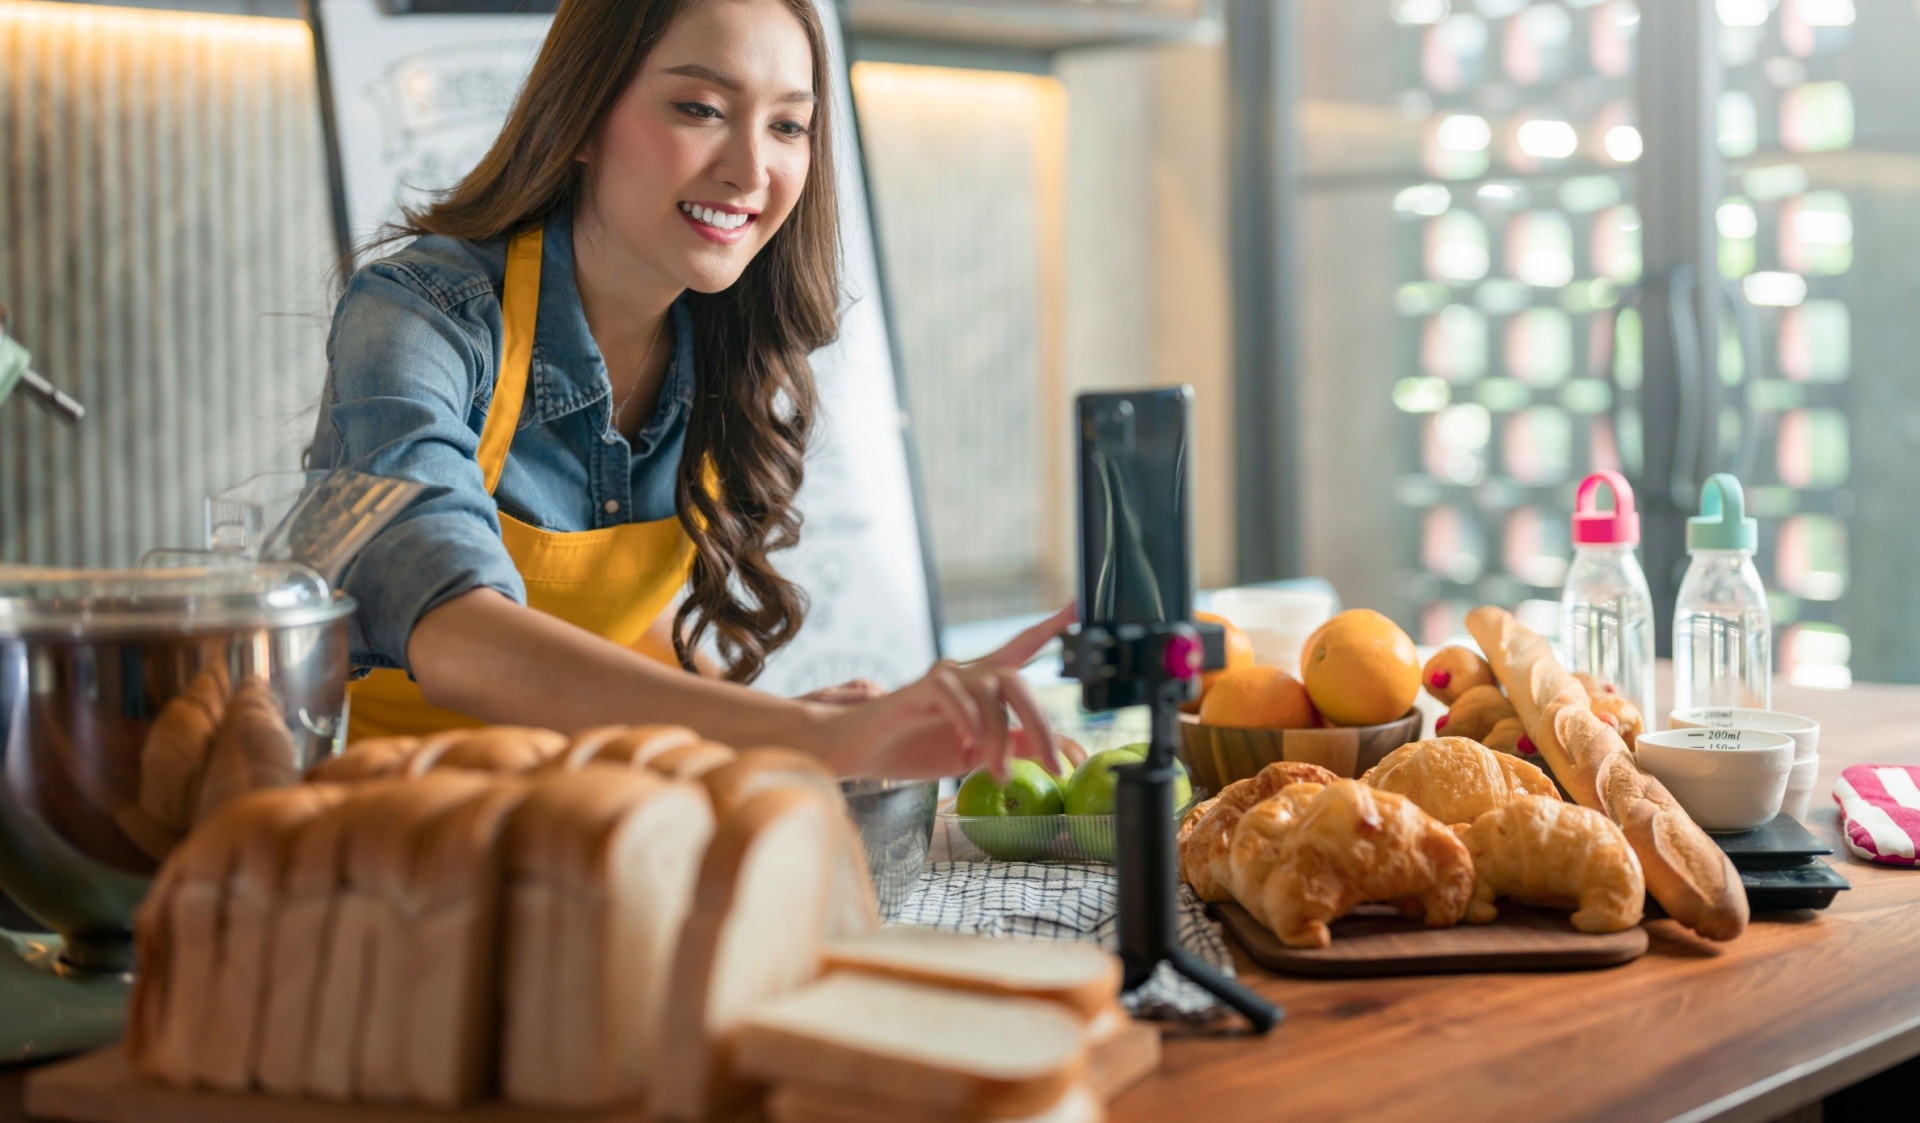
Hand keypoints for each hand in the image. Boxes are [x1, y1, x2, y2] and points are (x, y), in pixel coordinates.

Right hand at [810, 605, 1085, 779]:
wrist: (859, 752)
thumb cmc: (911, 746)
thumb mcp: (972, 755)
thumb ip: (1012, 747)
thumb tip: (1057, 751)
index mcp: (980, 687)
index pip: (1020, 648)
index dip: (1049, 627)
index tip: (1077, 605)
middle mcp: (964, 673)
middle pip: (1017, 679)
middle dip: (1041, 722)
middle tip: (1053, 763)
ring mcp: (942, 678)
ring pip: (991, 690)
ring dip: (1001, 736)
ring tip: (997, 771)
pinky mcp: (918, 689)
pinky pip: (953, 694)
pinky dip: (967, 721)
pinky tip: (965, 746)